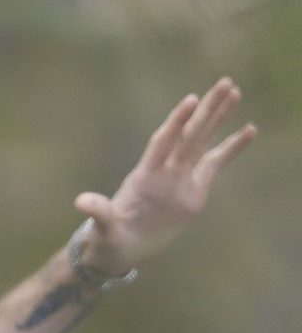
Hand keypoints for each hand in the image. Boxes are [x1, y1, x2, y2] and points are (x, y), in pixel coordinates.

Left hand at [75, 77, 255, 275]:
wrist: (121, 250)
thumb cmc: (108, 238)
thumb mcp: (103, 227)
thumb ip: (99, 213)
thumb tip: (82, 203)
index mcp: (144, 177)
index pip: (162, 143)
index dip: (175, 123)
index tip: (191, 100)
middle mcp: (164, 172)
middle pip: (188, 135)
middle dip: (206, 110)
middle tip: (225, 82)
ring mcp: (180, 179)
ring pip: (202, 142)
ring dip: (218, 118)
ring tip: (234, 92)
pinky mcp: (194, 191)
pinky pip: (216, 164)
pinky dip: (232, 148)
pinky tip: (249, 129)